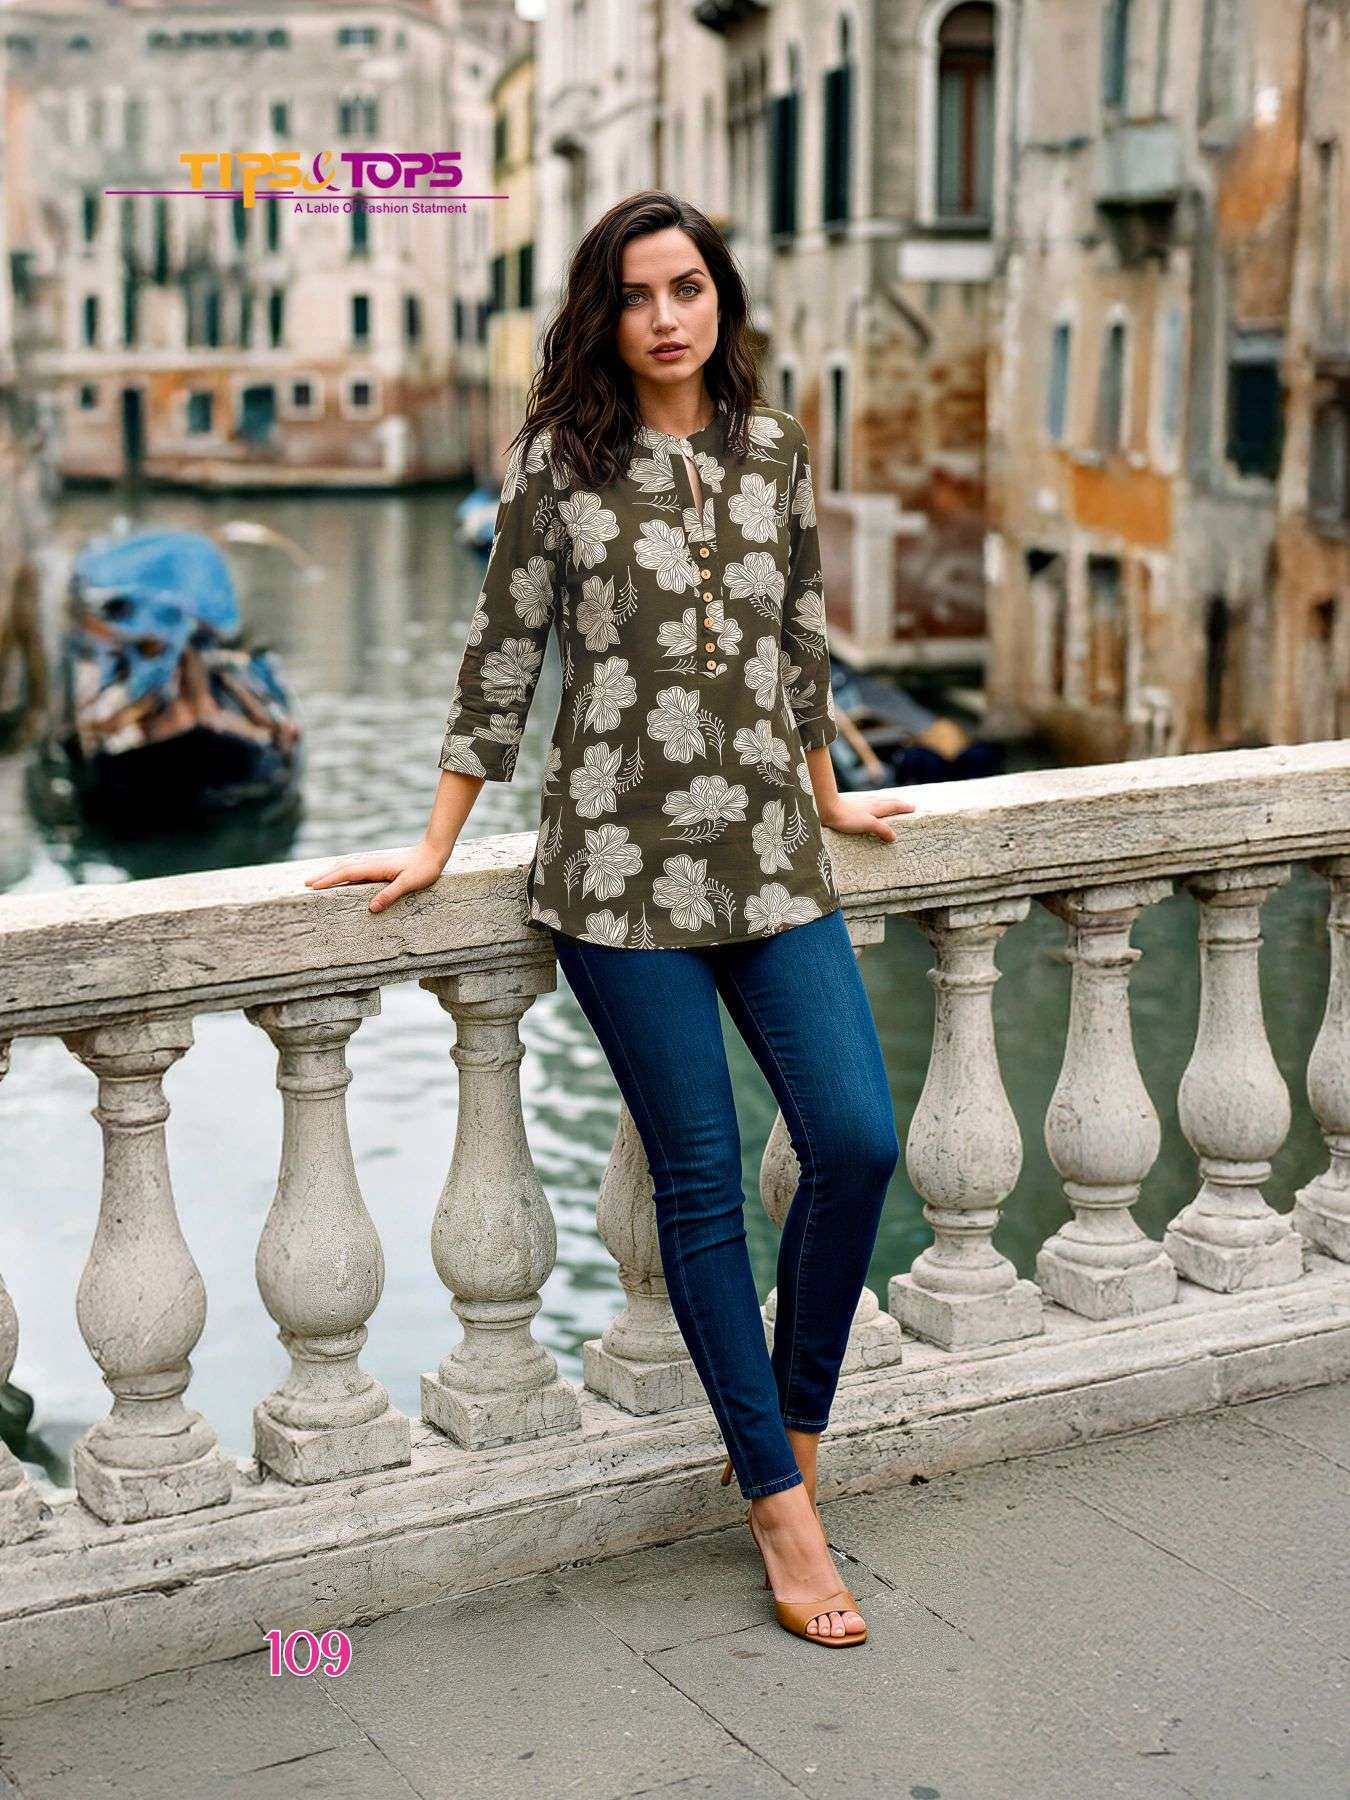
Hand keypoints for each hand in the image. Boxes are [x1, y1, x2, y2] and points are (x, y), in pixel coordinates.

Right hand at [304, 839, 450, 912]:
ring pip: (346, 868)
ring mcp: (374, 865)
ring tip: (316, 881)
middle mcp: (371, 865)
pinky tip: (340, 878)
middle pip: (341, 869)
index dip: (329, 880)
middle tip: (305, 884)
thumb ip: (390, 894)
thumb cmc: (423, 869)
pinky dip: (342, 874)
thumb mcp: (409, 884)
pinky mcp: (378, 868)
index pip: (346, 874)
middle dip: (323, 876)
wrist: (433, 854)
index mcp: (375, 868)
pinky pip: (355, 871)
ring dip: (330, 874)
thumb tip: (371, 908)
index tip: (313, 886)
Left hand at [819, 793, 916, 841]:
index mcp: (876, 807)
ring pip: (877, 802)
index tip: (913, 807)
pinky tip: (868, 808)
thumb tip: (894, 837)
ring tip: (889, 805)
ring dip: (886, 803)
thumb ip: (882, 830)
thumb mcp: (869, 824)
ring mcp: (860, 804)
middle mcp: (870, 803)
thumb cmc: (847, 817)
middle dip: (897, 803)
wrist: (827, 808)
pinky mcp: (851, 806)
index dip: (904, 807)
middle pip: (887, 801)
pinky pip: (868, 805)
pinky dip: (874, 806)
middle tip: (905, 805)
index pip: (893, 806)